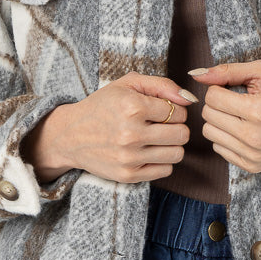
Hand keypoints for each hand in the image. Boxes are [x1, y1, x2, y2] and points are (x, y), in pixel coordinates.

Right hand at [24, 74, 195, 184]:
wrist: (70, 135)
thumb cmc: (103, 105)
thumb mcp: (128, 84)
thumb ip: (162, 85)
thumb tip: (190, 99)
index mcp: (132, 106)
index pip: (179, 112)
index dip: (175, 110)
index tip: (161, 110)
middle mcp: (131, 133)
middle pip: (182, 134)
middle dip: (176, 127)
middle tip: (161, 125)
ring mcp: (129, 157)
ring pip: (177, 154)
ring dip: (171, 145)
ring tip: (156, 138)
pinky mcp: (127, 175)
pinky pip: (165, 170)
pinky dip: (162, 161)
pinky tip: (148, 151)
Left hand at [188, 59, 260, 172]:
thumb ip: (227, 71)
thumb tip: (195, 74)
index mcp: (259, 110)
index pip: (212, 97)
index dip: (219, 88)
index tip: (233, 89)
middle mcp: (255, 136)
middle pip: (208, 115)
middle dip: (218, 104)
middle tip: (237, 101)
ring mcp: (253, 155)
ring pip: (209, 133)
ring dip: (219, 121)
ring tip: (239, 115)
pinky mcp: (252, 166)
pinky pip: (219, 148)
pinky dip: (226, 137)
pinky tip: (243, 130)